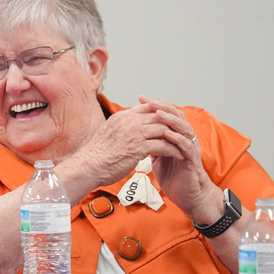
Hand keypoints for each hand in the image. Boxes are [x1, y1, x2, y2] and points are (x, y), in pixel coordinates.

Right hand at [68, 98, 190, 189]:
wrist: (88, 166)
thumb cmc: (96, 154)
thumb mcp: (108, 132)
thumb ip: (121, 127)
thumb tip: (128, 128)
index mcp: (122, 116)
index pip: (148, 107)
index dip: (161, 111)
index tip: (170, 119)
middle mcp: (129, 121)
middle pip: (159, 116)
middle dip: (173, 123)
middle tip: (184, 131)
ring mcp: (134, 133)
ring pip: (163, 129)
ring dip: (176, 137)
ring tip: (184, 144)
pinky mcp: (138, 147)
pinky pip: (163, 145)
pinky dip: (172, 150)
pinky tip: (178, 155)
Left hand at [136, 96, 220, 221]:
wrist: (186, 195)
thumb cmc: (173, 175)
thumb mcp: (158, 155)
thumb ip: (151, 142)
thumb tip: (136, 132)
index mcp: (176, 136)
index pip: (167, 115)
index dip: (155, 106)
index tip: (141, 99)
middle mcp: (185, 139)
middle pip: (177, 117)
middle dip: (163, 108)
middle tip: (150, 101)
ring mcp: (190, 149)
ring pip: (184, 129)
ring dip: (171, 120)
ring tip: (158, 113)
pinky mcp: (193, 161)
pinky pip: (186, 147)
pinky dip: (177, 139)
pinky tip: (168, 134)